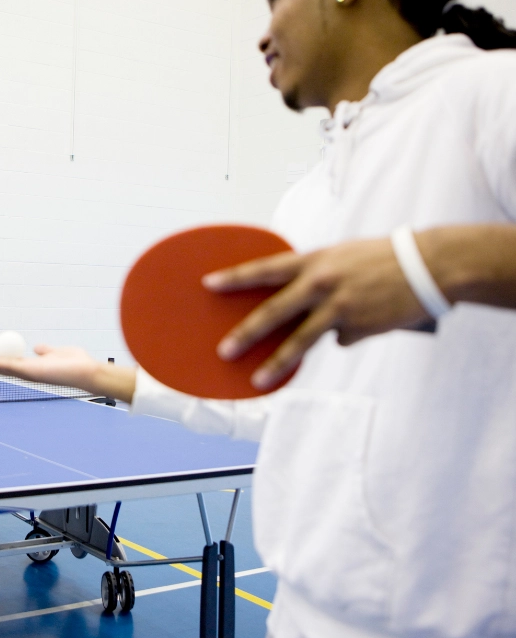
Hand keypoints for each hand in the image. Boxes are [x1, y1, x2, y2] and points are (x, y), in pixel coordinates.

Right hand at [0, 344, 137, 401]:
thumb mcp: (57, 352)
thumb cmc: (77, 363)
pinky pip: (5, 365)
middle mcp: (24, 372)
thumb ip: (46, 351)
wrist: (87, 371)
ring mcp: (25, 373)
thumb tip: (38, 348)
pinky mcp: (29, 371)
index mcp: (29, 367)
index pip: (4, 361)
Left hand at [204, 237, 431, 389]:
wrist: (429, 265)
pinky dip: (347, 334)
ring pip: (300, 340)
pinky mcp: (358, 328)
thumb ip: (314, 276)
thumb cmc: (381, 258)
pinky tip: (369, 319)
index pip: (265, 268)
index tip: (208, 283)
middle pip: (274, 311)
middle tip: (223, 349)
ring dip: (277, 362)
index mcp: (313, 260)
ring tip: (258, 380)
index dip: (236, 276)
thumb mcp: (340, 257)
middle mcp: (321, 283)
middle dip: (246, 332)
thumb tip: (298, 306)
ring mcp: (339, 307)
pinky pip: (340, 339)